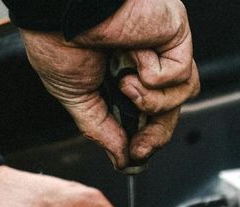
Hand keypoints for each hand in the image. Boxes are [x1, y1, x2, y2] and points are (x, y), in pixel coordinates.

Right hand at [19, 0, 198, 168]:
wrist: (58, 10)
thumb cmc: (57, 38)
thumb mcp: (77, 96)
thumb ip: (101, 129)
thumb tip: (120, 159)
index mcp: (122, 71)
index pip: (150, 112)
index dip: (146, 138)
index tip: (134, 156)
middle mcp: (147, 58)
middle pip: (171, 108)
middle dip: (155, 134)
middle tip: (138, 148)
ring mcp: (163, 45)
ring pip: (182, 94)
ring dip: (152, 101)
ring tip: (126, 85)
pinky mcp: (175, 32)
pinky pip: (182, 73)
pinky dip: (156, 75)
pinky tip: (133, 58)